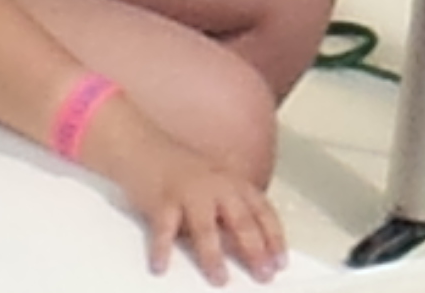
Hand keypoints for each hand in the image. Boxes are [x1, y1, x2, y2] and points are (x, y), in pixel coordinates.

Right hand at [104, 125, 286, 284]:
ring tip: (219, 279)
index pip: (262, 211)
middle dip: (254, 250)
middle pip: (241, 220)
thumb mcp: (216, 186)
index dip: (274, 237)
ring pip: (205, 227)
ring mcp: (189, 191)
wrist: (143, 146)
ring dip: (214, 255)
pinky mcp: (161, 199)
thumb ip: (231, 212)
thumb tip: (248, 250)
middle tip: (263, 274)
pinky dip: (162, 248)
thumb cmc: (181, 172)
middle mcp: (216, 185)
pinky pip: (163, 227)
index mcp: (233, 183)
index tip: (280, 261)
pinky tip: (161, 266)